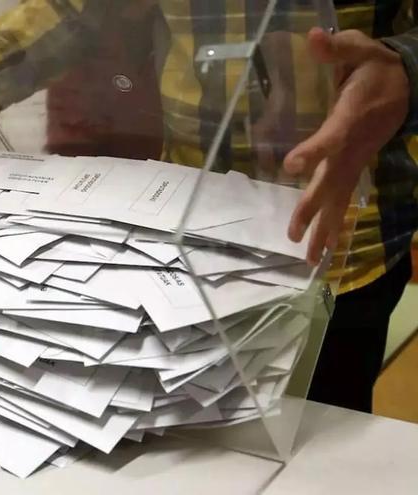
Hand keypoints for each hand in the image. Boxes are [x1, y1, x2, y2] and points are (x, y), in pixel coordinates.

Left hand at [284, 28, 409, 264]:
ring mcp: (355, 160)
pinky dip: (333, 225)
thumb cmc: (376, 67)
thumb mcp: (359, 49)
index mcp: (351, 118)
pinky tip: (322, 250)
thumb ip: (337, 47)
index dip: (313, 151)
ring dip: (323, 228)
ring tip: (309, 259)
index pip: (331, 137)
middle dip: (313, 207)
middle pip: (332, 181)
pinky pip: (342, 199)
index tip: (290, 165)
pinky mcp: (354, 167)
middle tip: (295, 236)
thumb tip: (315, 35)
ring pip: (338, 198)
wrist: (407, 85)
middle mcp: (353, 146)